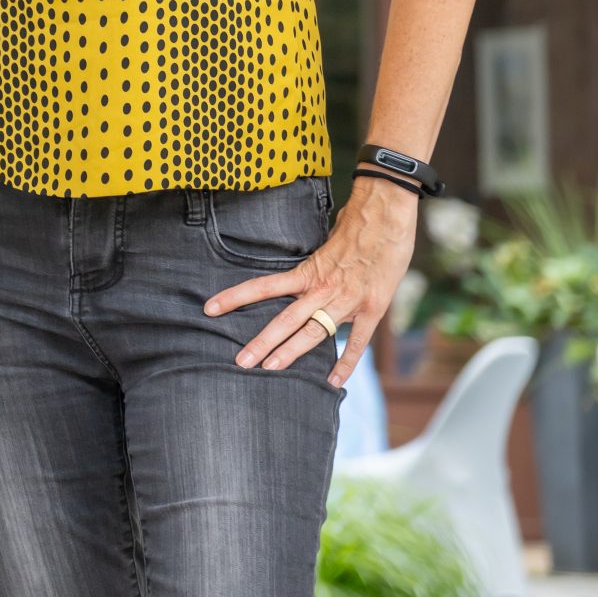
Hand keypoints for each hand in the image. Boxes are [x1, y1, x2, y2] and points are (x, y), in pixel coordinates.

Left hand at [207, 175, 418, 387]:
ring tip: (270, 370)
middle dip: (262, 341)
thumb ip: (311, 263)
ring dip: (291, 353)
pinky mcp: (373, 308)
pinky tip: (332, 382)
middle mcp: (323, 289)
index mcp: (307, 271)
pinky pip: (357, 342)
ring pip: (314, 332)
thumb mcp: (323, 242)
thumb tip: (297, 273)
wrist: (387, 215)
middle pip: (285, 319)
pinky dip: (346, 363)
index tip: (210, 309)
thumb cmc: (355, 224)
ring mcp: (348, 300)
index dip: (235, 297)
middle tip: (240, 361)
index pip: (263, 286)